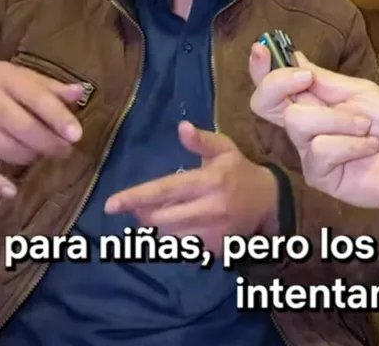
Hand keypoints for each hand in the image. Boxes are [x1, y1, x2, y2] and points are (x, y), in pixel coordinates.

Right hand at [0, 61, 86, 197]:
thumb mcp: (11, 74)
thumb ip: (45, 86)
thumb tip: (79, 93)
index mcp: (3, 77)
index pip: (35, 98)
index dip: (58, 117)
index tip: (77, 135)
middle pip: (23, 128)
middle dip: (49, 144)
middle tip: (65, 151)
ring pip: (5, 149)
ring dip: (29, 158)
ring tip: (40, 155)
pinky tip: (12, 191)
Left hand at [103, 121, 277, 252]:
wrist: (269, 203)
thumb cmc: (239, 171)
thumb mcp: (224, 149)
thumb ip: (201, 140)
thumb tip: (181, 127)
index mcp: (209, 181)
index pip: (165, 191)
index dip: (135, 198)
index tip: (109, 205)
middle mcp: (210, 209)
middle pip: (159, 219)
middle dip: (142, 213)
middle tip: (141, 205)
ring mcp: (213, 233)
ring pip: (167, 236)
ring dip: (157, 226)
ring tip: (166, 212)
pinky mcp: (214, 250)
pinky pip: (181, 248)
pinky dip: (173, 239)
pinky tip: (183, 225)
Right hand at [248, 43, 378, 213]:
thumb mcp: (360, 92)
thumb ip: (324, 80)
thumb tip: (293, 55)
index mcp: (311, 102)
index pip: (273, 87)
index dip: (260, 68)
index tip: (261, 49)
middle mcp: (303, 127)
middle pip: (265, 102)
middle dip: (283, 84)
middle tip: (308, 79)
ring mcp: (307, 152)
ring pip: (299, 122)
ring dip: (340, 120)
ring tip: (365, 128)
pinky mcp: (318, 175)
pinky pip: (321, 149)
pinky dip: (351, 144)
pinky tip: (367, 148)